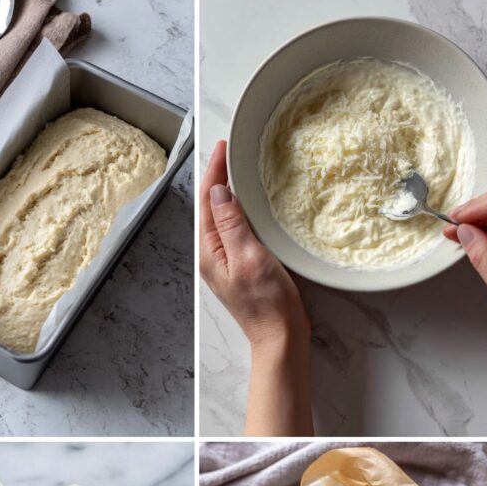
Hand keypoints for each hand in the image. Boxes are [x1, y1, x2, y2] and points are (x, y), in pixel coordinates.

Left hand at [199, 140, 309, 346]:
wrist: (280, 337)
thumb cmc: (267, 303)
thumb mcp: (249, 257)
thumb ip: (231, 224)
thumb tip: (218, 192)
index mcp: (209, 251)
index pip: (206, 202)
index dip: (214, 172)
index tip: (224, 147)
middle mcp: (213, 255)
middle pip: (211, 208)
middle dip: (218, 178)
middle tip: (230, 152)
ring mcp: (227, 262)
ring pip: (223, 218)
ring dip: (229, 194)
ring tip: (238, 171)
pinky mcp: (242, 266)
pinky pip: (236, 230)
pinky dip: (241, 211)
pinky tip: (252, 206)